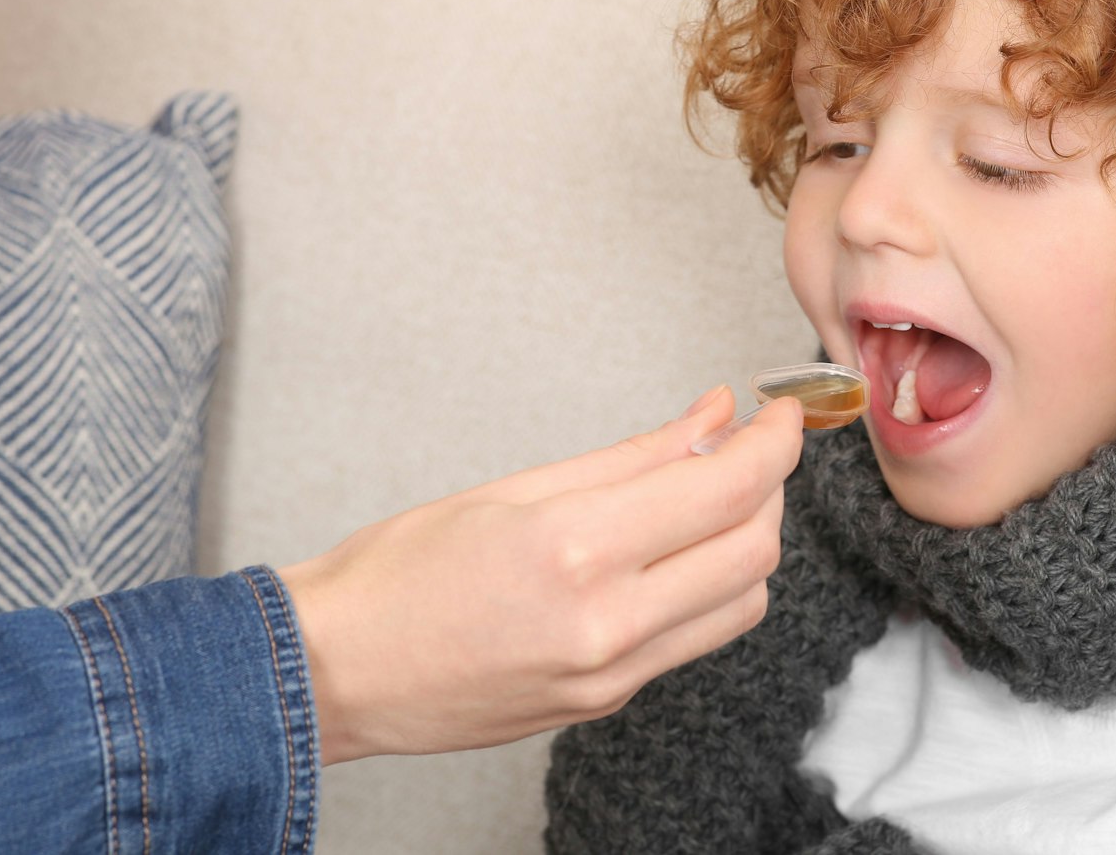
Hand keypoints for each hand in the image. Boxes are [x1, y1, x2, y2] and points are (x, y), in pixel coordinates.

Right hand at [277, 386, 802, 761]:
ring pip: (741, 603)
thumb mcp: (514, 488)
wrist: (333, 674)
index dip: (774, 441)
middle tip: (749, 445)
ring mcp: (611, 675)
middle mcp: (607, 623)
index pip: (726, 487)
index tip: (782, 412)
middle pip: (754, 549)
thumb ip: (632, 454)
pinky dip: (707, 588)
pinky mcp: (606, 704)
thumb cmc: (397, 574)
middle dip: (768, 487)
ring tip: (712, 497)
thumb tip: (713, 414)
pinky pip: (693, 640)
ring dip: (748, 542)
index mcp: (576, 550)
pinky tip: (672, 553)